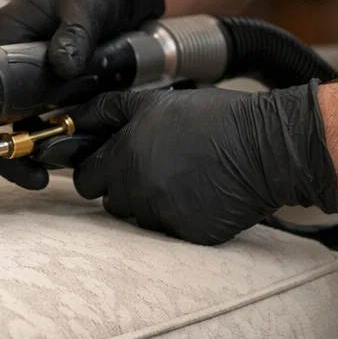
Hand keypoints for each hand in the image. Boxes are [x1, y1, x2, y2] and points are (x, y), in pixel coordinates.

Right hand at [0, 0, 164, 189]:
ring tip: (38, 178)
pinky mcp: (60, 91)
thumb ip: (74, 34)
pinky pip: (48, 122)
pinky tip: (60, 164)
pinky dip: (50, 144)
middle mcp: (13, 63)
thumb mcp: (85, 4)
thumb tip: (62, 66)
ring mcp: (37, 80)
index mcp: (5, 37)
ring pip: (19, 124)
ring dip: (23, 153)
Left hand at [68, 82, 337, 245]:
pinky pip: (169, 232)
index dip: (97, 171)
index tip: (112, 164)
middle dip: (124, 187)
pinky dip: (180, 217)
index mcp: (125, 158)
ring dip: (152, 203)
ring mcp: (164, 217)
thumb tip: (71, 117)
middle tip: (156, 167)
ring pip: (140, 217)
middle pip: (112, 201)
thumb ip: (108, 111)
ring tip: (184, 177)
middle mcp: (139, 191)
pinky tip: (200, 195)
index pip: (85, 180)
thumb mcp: (155, 103)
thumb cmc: (213, 118)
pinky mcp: (189, 235)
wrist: (266, 147)